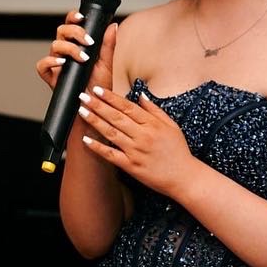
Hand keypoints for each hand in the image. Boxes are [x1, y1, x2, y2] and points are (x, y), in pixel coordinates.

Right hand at [35, 10, 116, 95]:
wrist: (94, 107)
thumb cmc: (99, 88)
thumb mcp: (106, 64)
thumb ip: (108, 45)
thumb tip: (112, 26)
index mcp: (77, 45)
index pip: (71, 25)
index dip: (73, 17)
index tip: (82, 17)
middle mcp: (65, 52)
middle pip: (61, 31)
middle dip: (74, 32)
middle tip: (88, 41)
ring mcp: (57, 64)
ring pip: (54, 45)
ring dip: (69, 48)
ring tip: (82, 57)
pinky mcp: (51, 77)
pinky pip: (42, 65)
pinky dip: (50, 61)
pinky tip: (62, 63)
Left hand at [75, 85, 199, 197]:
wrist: (184, 178)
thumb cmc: (178, 151)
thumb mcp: (171, 126)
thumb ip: (155, 110)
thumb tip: (140, 95)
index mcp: (152, 124)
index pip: (127, 107)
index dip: (111, 97)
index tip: (98, 89)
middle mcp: (142, 136)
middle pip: (116, 117)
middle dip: (98, 105)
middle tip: (83, 96)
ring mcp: (135, 151)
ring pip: (111, 133)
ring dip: (94, 121)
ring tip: (82, 111)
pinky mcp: (131, 166)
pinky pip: (111, 154)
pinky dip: (98, 147)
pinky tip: (86, 139)